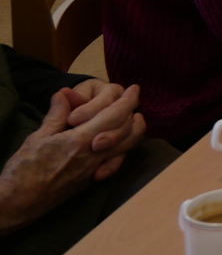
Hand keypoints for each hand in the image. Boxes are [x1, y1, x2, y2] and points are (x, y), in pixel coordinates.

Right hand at [0, 85, 146, 233]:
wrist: (17, 204)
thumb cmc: (23, 169)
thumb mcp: (38, 137)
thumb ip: (56, 115)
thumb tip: (63, 93)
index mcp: (80, 141)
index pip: (115, 115)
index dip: (128, 100)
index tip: (134, 88)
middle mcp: (93, 156)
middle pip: (127, 131)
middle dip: (133, 112)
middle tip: (132, 99)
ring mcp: (94, 171)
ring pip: (126, 148)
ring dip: (133, 130)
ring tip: (133, 117)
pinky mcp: (91, 181)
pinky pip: (116, 162)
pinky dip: (124, 148)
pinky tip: (119, 142)